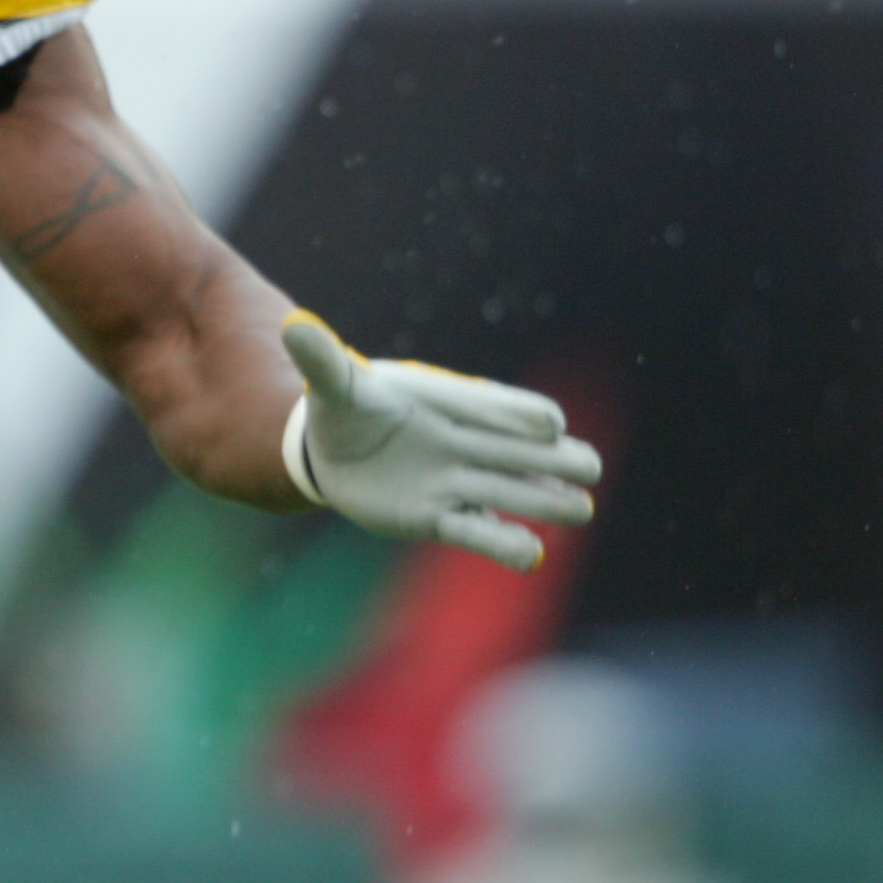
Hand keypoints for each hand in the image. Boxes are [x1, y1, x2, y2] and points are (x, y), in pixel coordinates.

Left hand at [279, 312, 600, 570]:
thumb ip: (321, 361)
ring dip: (544, 500)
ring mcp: (455, 480)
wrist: (331, 452)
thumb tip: (293, 325)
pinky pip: (477, 532)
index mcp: (447, 402)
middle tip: (589, 467)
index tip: (548, 425)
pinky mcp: (438, 517)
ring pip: (510, 491)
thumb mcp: (332, 385)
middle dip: (555, 459)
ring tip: (580, 508)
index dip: (521, 414)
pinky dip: (503, 544)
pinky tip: (531, 556)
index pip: (495, 406)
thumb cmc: (345, 408)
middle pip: (519, 451)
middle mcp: (462, 442)